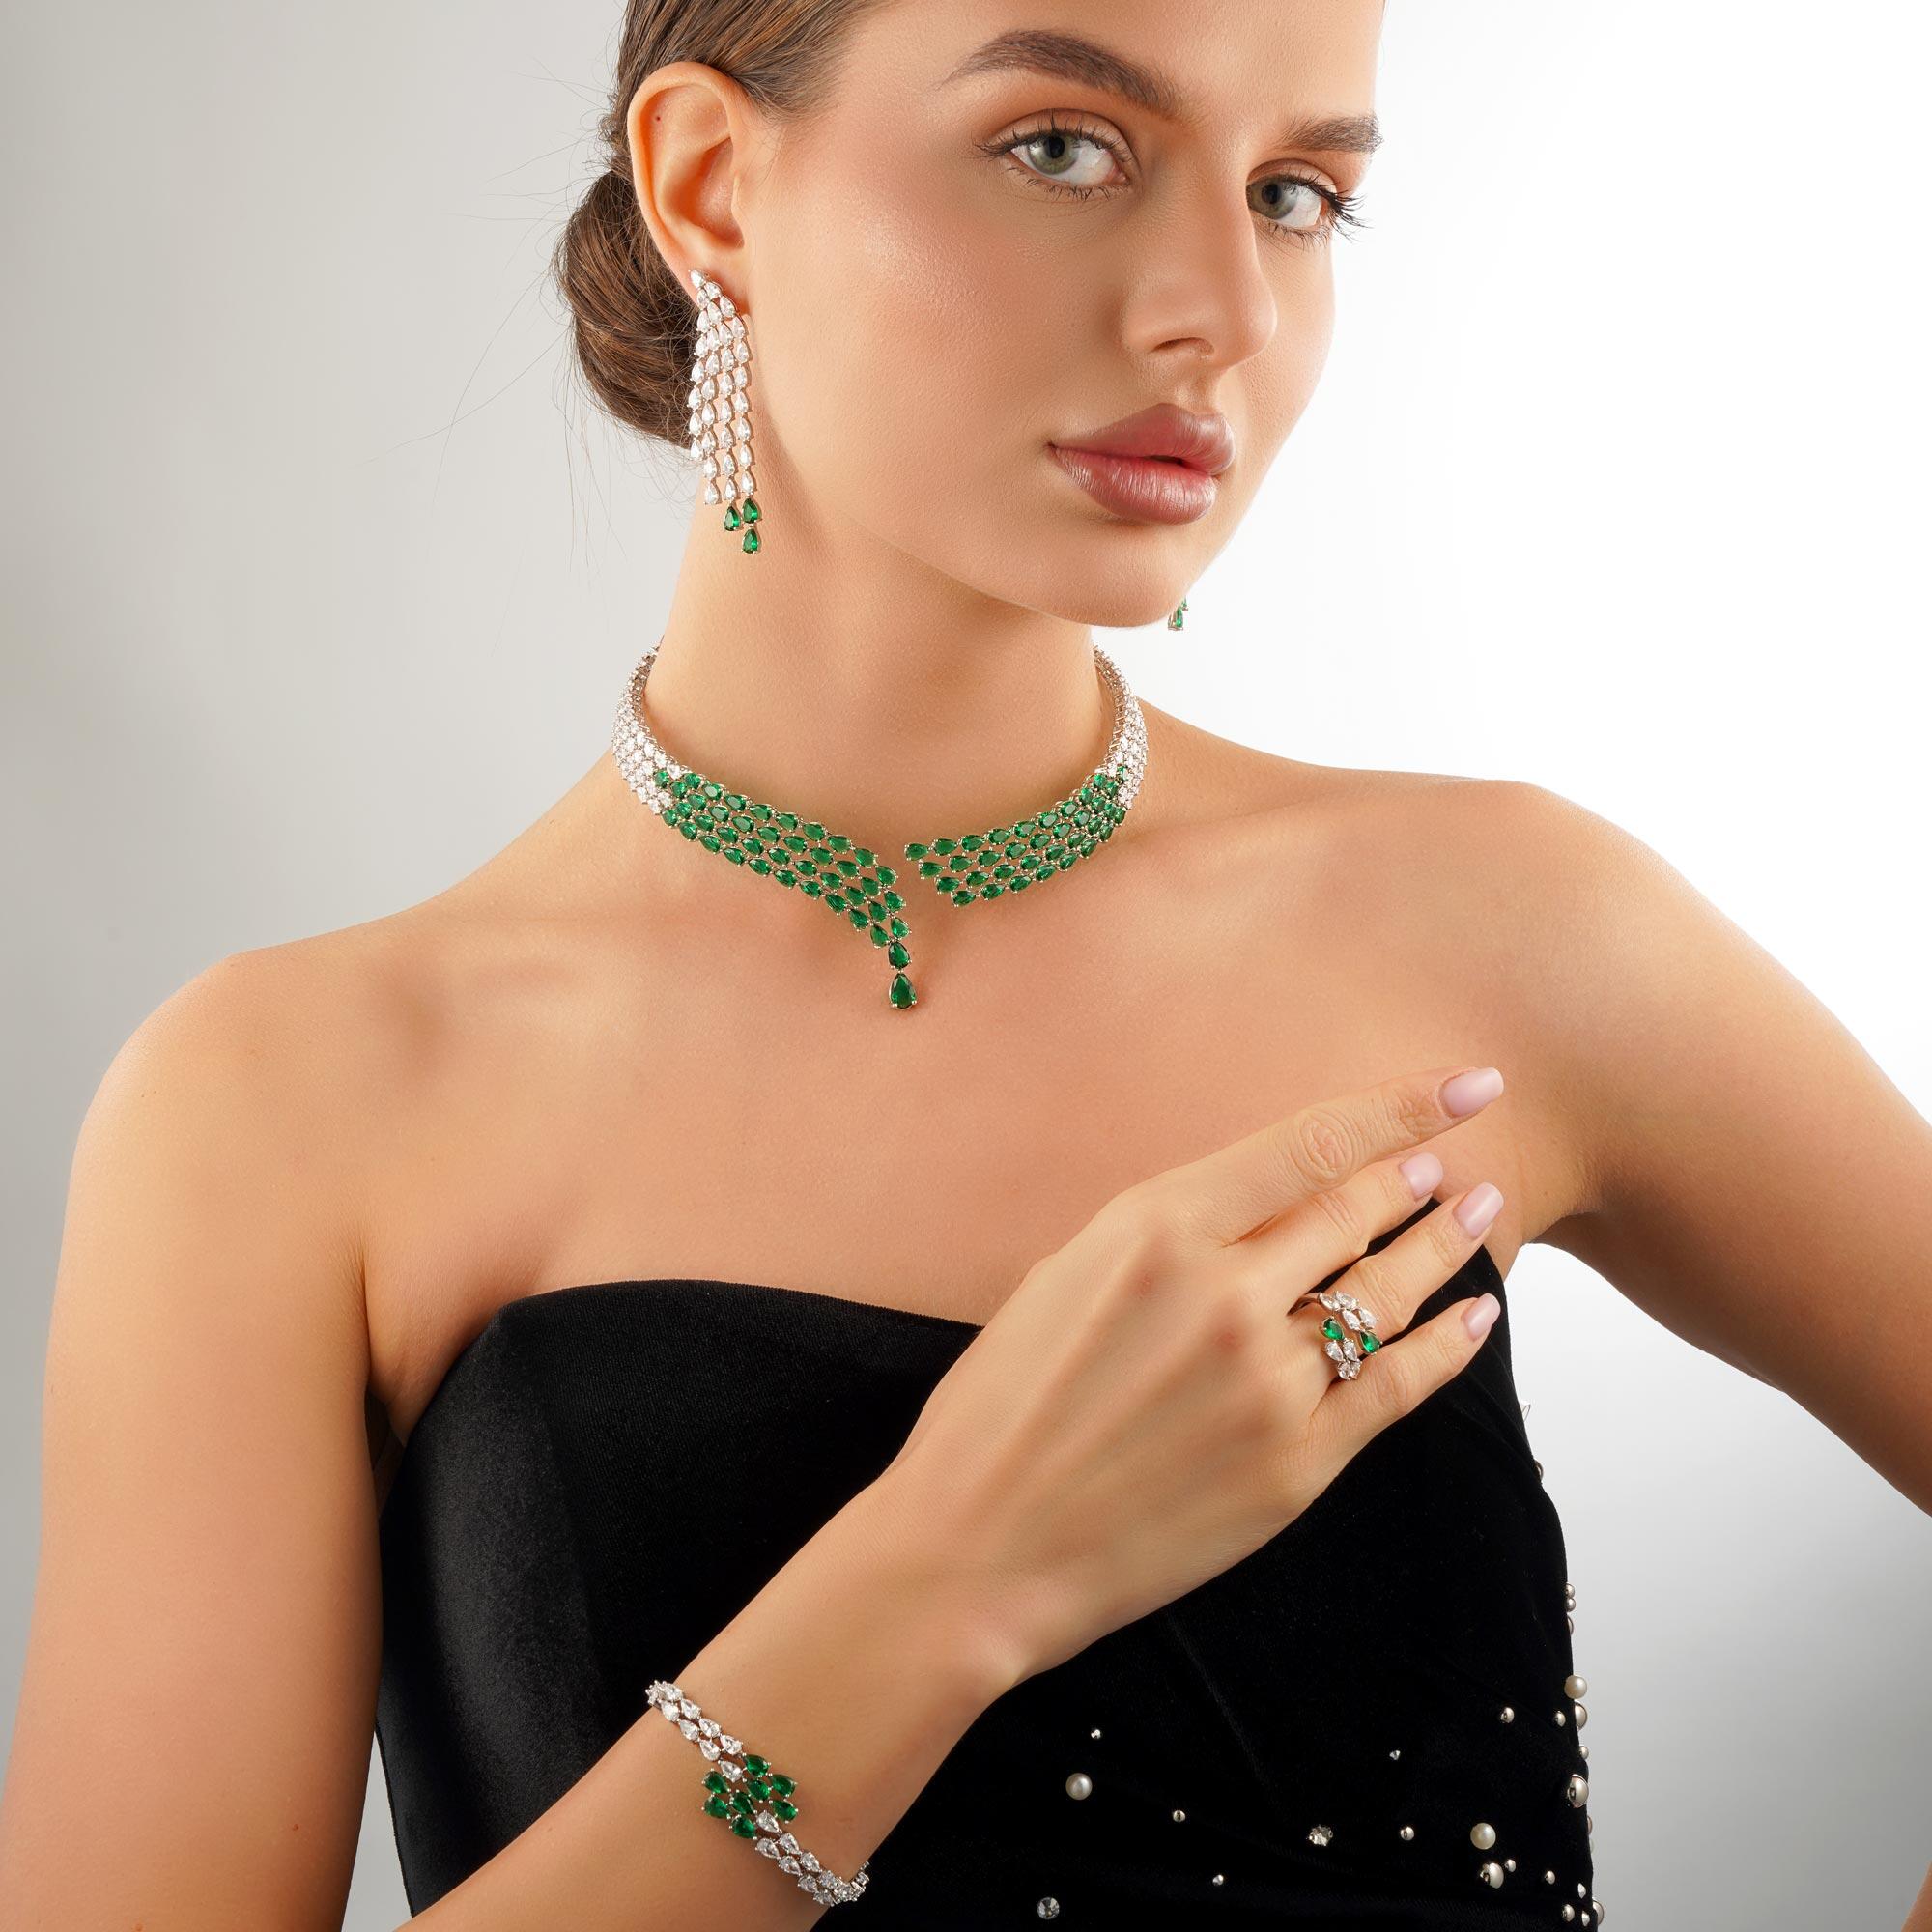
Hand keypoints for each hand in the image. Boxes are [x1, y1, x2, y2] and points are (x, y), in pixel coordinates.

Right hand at [870, 1065, 1507, 1684]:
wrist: (978, 1547)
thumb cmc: (1000, 1408)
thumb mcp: (1063, 1276)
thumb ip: (1164, 1234)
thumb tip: (1255, 1205)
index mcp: (1156, 1229)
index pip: (1312, 1144)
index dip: (1402, 1106)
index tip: (1466, 1085)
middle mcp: (1223, 1293)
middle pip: (1357, 1213)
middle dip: (1419, 1180)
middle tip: (1452, 1165)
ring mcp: (1267, 1383)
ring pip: (1387, 1295)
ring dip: (1445, 1248)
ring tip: (1479, 1217)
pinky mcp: (1295, 1466)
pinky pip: (1397, 1388)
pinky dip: (1448, 1346)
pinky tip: (1476, 1316)